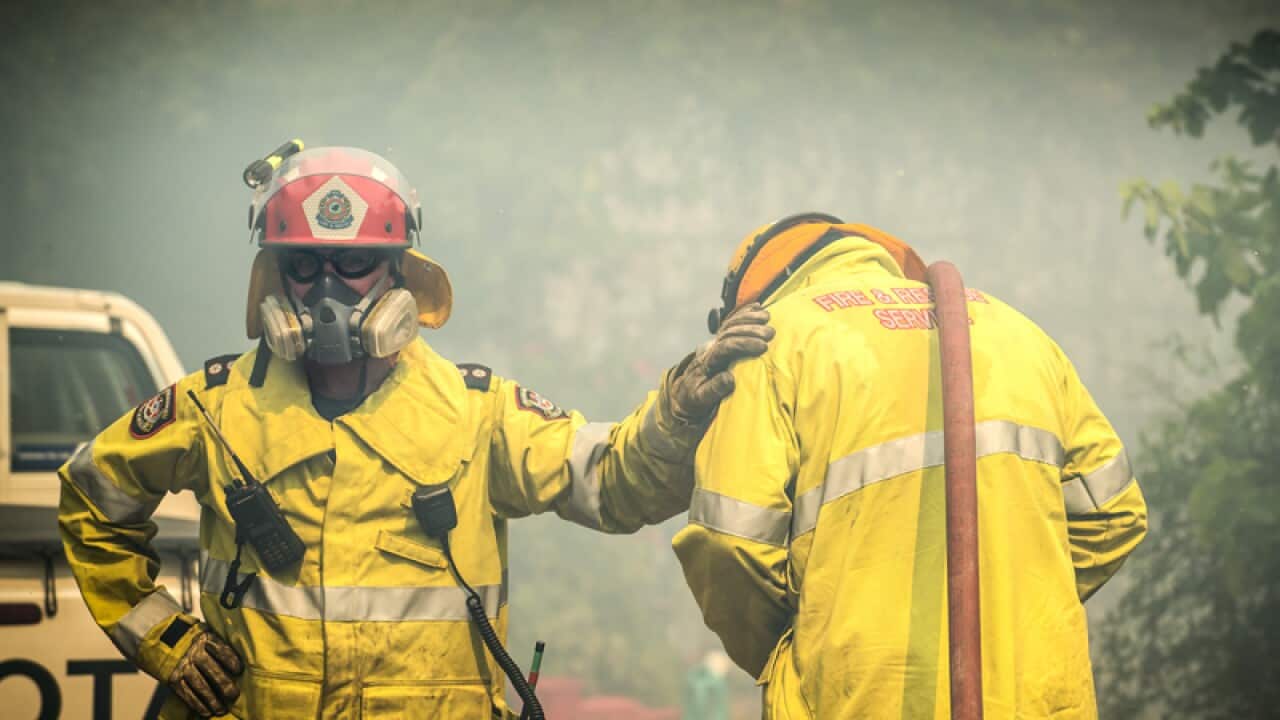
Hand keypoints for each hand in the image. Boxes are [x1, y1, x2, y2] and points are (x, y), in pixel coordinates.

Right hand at [168, 626, 243, 716]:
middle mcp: (193, 652)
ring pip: (198, 684)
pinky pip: (186, 693)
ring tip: (221, 710)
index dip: (230, 660)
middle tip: (233, 695)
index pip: (220, 649)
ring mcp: (183, 666)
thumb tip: (245, 661)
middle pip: (210, 668)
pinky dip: (196, 704)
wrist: (166, 641)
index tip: (239, 671)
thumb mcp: (209, 635)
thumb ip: (222, 645)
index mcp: (205, 638)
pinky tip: (206, 712)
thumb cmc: (197, 641)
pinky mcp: (174, 679)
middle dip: (223, 683)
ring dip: (211, 699)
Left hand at [669, 303, 773, 422]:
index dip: (744, 345)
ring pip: (730, 324)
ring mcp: (714, 342)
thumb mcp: (701, 399)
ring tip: (767, 317)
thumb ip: (714, 389)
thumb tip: (730, 378)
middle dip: (751, 330)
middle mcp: (711, 348)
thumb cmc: (694, 398)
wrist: (683, 392)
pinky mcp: (720, 340)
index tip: (763, 347)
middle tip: (771, 333)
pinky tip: (758, 307)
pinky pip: (731, 323)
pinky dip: (744, 313)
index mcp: (707, 362)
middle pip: (730, 332)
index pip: (726, 347)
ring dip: (749, 318)